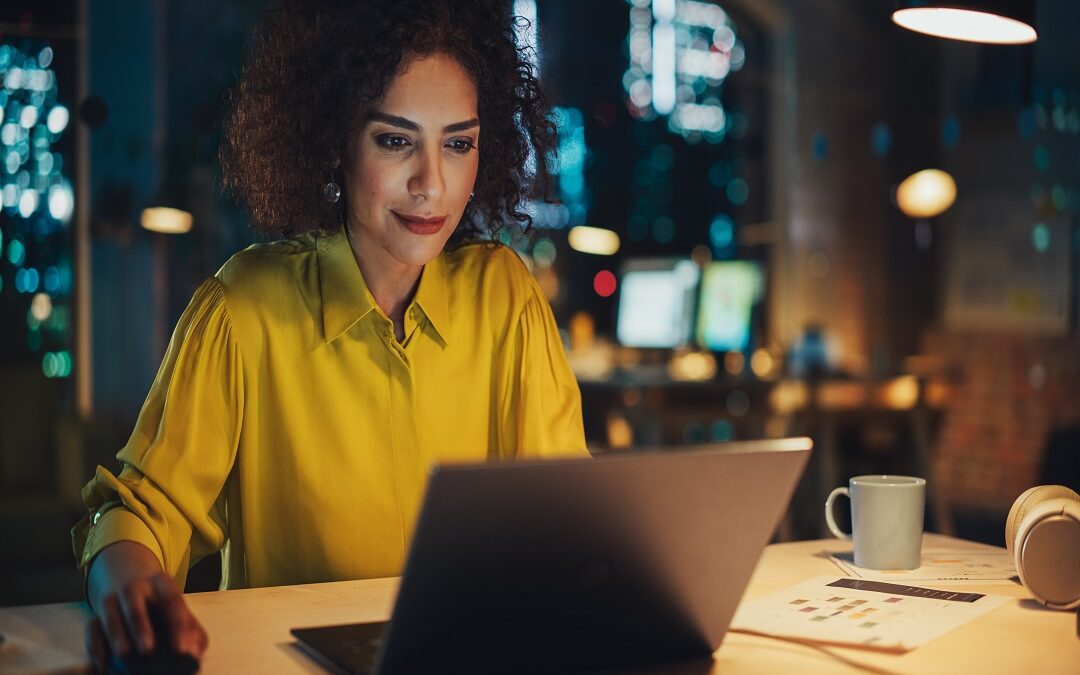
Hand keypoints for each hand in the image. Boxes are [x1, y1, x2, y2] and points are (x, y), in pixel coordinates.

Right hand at [84, 542, 207, 670]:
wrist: (130, 582)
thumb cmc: (163, 606)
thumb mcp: (181, 611)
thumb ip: (192, 632)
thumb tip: (192, 654)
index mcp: (161, 583)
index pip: (171, 599)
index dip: (177, 624)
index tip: (180, 649)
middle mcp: (134, 587)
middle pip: (134, 600)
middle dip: (140, 625)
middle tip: (147, 649)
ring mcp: (113, 599)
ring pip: (110, 612)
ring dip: (115, 634)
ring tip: (123, 654)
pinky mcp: (96, 614)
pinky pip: (91, 628)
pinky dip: (95, 647)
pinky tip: (102, 665)